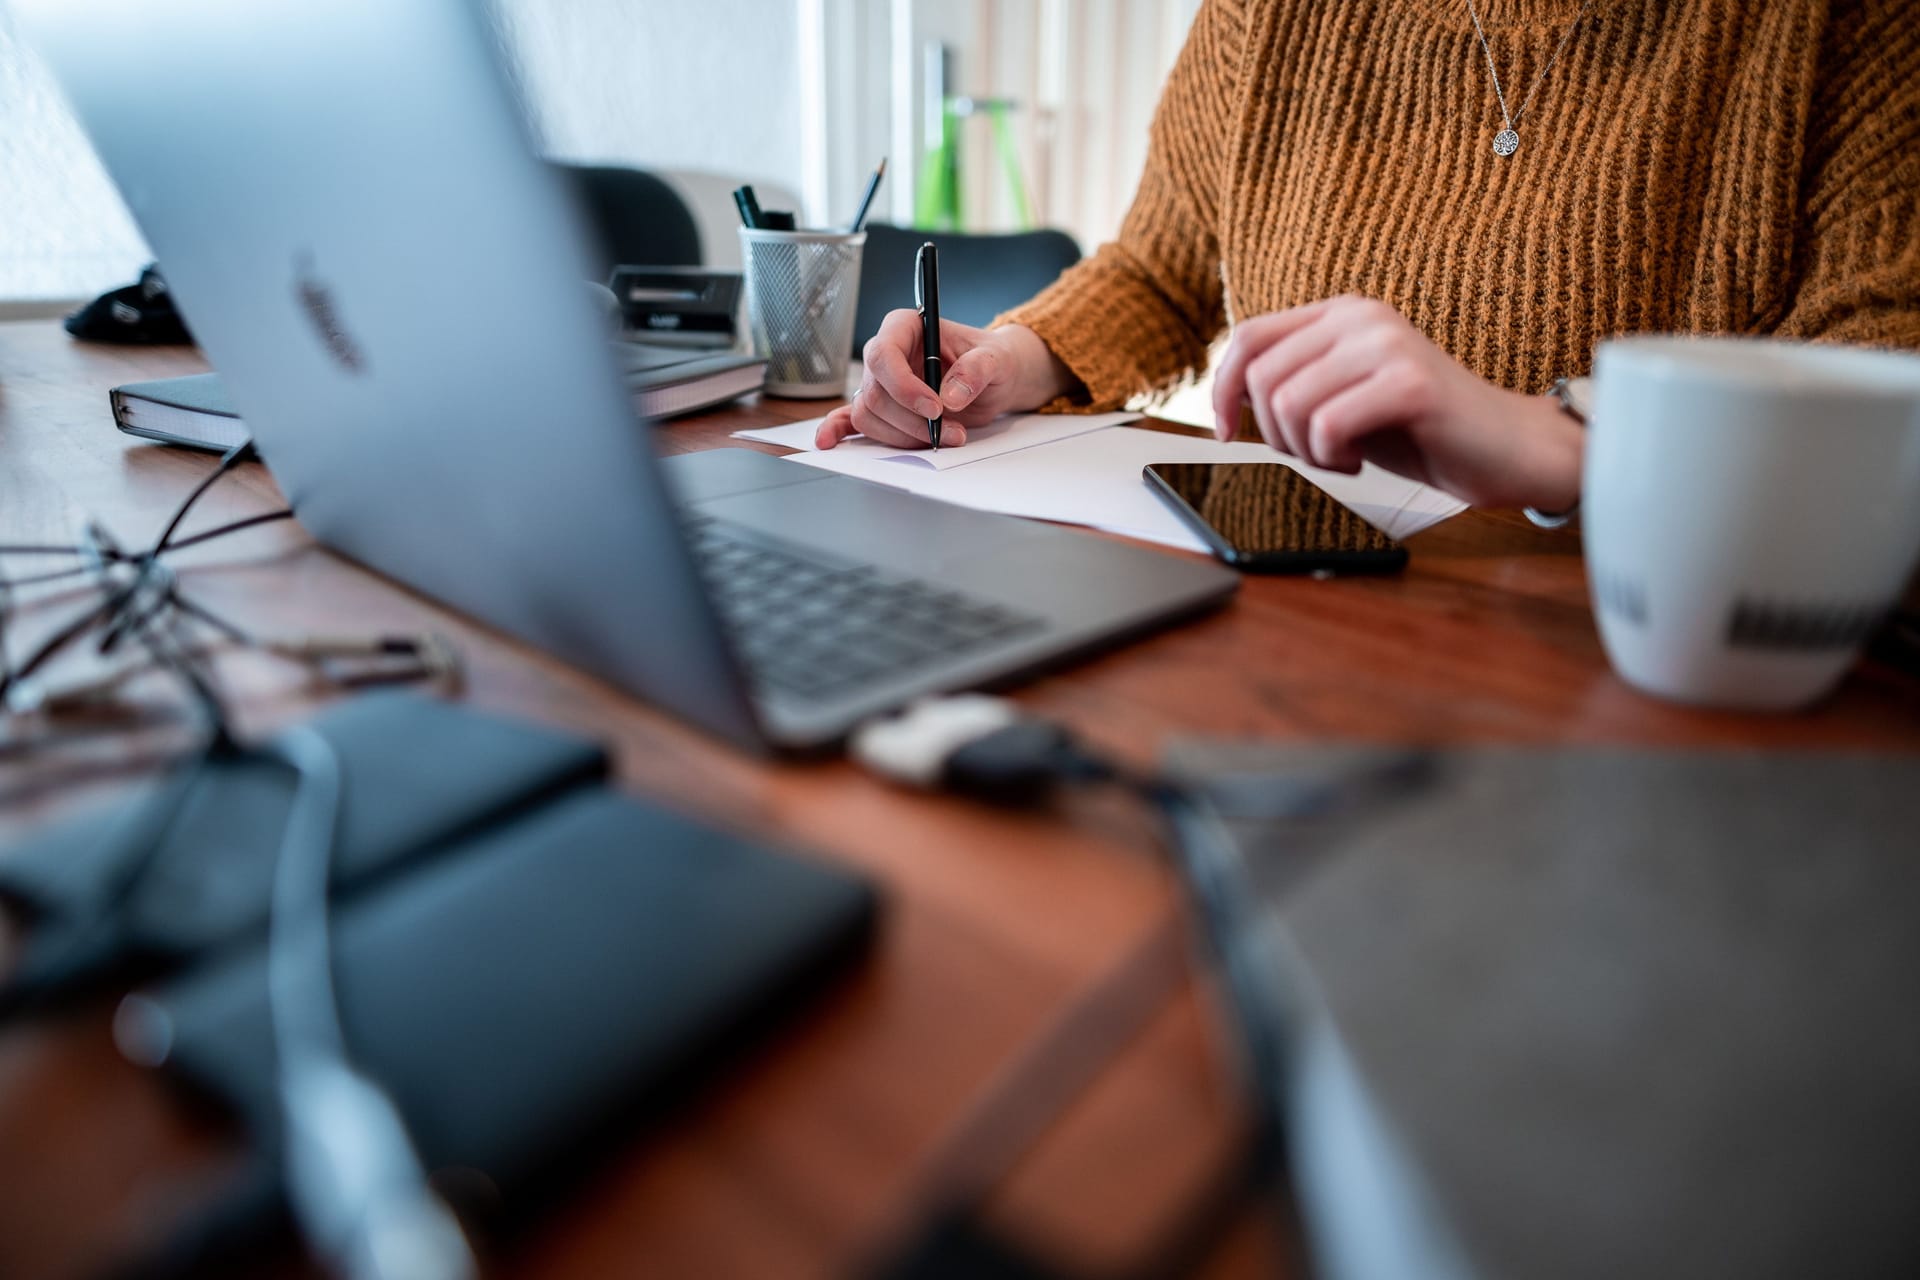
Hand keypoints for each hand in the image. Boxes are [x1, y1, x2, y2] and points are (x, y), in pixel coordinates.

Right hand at [816, 314, 1072, 449]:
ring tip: (944, 438)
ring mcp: (881, 383)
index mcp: (906, 328)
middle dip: (912, 420)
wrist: (994, 380)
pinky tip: (827, 442)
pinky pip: (852, 419)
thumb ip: (978, 370)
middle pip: (876, 392)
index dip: (904, 386)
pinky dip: (839, 431)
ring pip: (870, 414)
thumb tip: (951, 394)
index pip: (884, 354)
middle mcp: (887, 354)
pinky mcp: (884, 408)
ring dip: (904, 436)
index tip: (935, 408)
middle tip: (951, 432)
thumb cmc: (993, 360)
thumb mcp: (997, 359)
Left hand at [1211, 296, 1582, 510]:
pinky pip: (1328, 426)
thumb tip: (1226, 397)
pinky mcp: (1409, 383)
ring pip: (1290, 405)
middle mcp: (1361, 317)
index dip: (1222, 390)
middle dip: (1275, 434)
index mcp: (1340, 314)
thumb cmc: (1420, 429)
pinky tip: (1362, 460)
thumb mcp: (1342, 397)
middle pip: (1263, 379)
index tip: (1227, 432)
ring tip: (1345, 456)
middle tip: (1318, 452)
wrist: (1506, 448)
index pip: (1248, 338)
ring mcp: (1387, 345)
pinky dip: (1333, 458)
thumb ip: (1294, 383)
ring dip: (1306, 451)